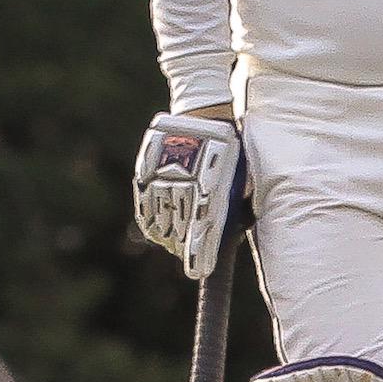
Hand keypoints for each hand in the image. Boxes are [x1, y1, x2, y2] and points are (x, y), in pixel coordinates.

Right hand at [133, 110, 242, 279]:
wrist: (203, 110)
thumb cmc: (229, 146)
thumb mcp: (238, 176)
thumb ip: (232, 204)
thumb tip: (231, 233)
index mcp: (209, 191)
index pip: (200, 234)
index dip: (198, 257)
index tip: (198, 271)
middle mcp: (184, 187)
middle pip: (179, 231)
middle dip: (185, 248)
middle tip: (188, 256)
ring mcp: (162, 180)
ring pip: (160, 221)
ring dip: (168, 238)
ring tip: (174, 244)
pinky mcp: (146, 172)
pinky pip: (144, 207)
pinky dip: (151, 222)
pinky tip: (158, 231)